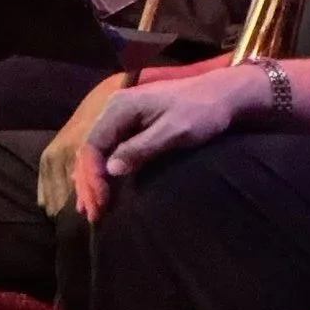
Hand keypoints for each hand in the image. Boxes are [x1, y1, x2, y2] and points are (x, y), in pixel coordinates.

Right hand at [73, 61, 259, 220]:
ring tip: (90, 209)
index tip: (101, 202)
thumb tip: (111, 169)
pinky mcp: (130, 124)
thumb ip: (141, 148)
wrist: (221, 96)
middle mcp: (114, 108)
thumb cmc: (201, 113)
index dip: (92, 176)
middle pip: (90, 148)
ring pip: (97, 150)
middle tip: (93, 214)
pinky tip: (100, 189)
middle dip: (88, 182)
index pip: (93, 145)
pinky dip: (102, 171)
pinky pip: (108, 149)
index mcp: (120, 107)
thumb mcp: (174, 132)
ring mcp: (121, 115)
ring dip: (91, 179)